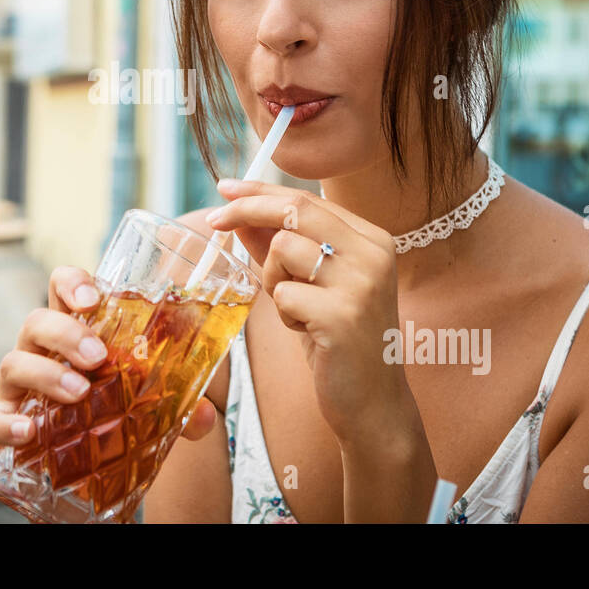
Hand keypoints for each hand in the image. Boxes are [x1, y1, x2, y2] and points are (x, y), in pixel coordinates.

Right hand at [0, 265, 218, 451]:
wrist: (89, 465)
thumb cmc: (117, 413)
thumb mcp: (156, 404)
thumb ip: (183, 404)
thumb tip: (204, 413)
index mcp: (75, 331)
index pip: (63, 287)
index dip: (72, 284)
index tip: (93, 300)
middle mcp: (41, 352)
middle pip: (37, 321)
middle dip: (65, 333)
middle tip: (98, 357)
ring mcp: (19, 388)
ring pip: (13, 363)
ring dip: (45, 374)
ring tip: (79, 393)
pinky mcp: (5, 424)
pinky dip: (6, 424)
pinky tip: (29, 432)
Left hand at [204, 180, 414, 450]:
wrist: (371, 402)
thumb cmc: (338, 340)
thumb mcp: (309, 285)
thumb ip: (279, 247)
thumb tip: (239, 214)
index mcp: (371, 239)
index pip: (307, 198)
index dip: (260, 190)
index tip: (225, 187)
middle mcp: (373, 253)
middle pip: (295, 210)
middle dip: (246, 210)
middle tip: (215, 221)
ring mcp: (362, 283)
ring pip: (284, 249)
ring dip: (273, 279)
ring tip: (296, 310)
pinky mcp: (343, 315)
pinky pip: (283, 294)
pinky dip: (284, 314)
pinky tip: (307, 331)